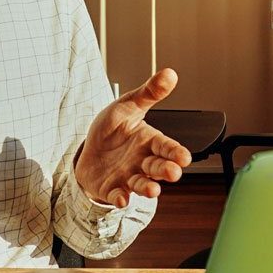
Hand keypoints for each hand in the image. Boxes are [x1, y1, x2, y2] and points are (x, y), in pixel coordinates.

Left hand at [75, 68, 191, 207]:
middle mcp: (143, 161)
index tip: (184, 157)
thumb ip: (148, 93)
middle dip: (166, 171)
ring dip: (147, 189)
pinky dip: (120, 198)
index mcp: (149, 141)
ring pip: (142, 184)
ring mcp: (128, 177)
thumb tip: (169, 74)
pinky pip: (118, 195)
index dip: (175, 152)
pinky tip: (122, 198)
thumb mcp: (127, 106)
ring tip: (152, 190)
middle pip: (158, 168)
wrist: (88, 150)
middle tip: (173, 173)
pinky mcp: (112, 189)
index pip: (166, 147)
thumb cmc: (112, 129)